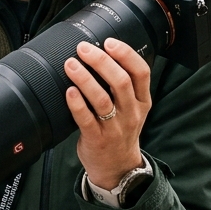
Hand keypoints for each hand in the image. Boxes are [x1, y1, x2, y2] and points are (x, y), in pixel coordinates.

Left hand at [63, 38, 151, 189]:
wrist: (118, 167)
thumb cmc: (121, 131)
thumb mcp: (132, 108)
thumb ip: (124, 84)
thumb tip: (102, 52)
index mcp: (141, 101)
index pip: (141, 72)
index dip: (126, 54)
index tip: (109, 42)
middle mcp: (131, 112)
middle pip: (120, 82)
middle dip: (101, 61)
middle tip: (83, 48)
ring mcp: (115, 127)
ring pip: (102, 99)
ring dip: (85, 79)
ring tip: (71, 64)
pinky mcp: (97, 139)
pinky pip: (86, 119)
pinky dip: (77, 104)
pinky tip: (69, 92)